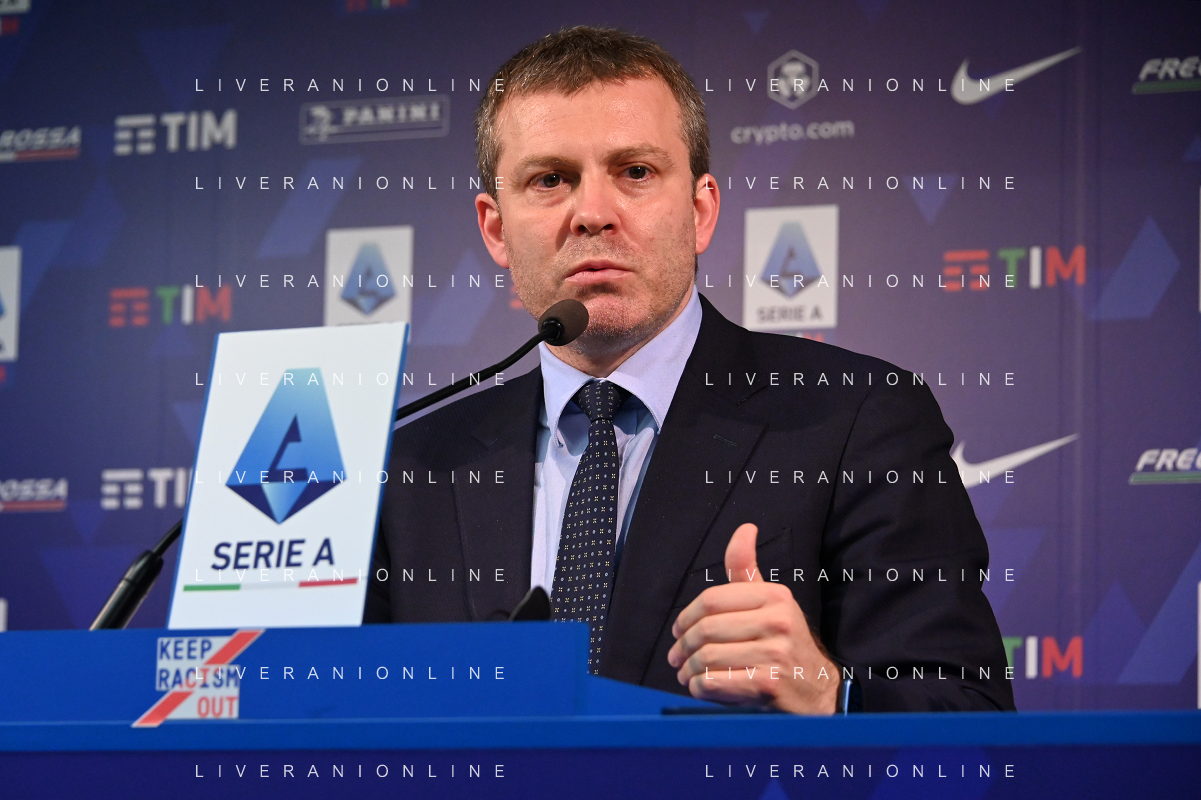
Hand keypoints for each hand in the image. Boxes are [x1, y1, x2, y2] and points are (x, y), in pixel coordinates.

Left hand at [666, 523, 838, 713]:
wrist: (817, 688)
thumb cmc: (783, 641)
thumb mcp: (770, 601)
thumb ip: (747, 569)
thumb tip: (745, 528)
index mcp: (775, 596)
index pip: (711, 599)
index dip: (686, 616)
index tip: (677, 630)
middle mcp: (778, 621)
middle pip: (707, 629)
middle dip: (683, 645)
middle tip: (676, 656)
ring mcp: (775, 654)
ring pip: (708, 657)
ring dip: (688, 669)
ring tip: (686, 673)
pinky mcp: (769, 685)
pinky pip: (715, 683)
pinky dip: (699, 687)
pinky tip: (699, 686)